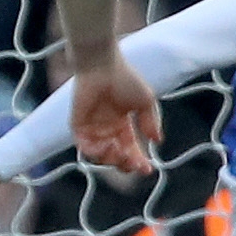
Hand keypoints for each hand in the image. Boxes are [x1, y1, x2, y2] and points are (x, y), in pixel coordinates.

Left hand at [71, 49, 160, 175]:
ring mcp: (92, 129)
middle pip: (116, 157)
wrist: (103, 66)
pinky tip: (108, 146)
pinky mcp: (78, 125)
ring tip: (121, 151)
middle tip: (134, 163)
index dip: (139, 161)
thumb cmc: (125, 79)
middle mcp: (106, 130)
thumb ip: (151, 122)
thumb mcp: (145, 102)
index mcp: (122, 125)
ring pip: (101, 157)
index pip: (130, 150)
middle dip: (126, 164)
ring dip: (112, 159)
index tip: (148, 169)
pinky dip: (96, 152)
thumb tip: (157, 141)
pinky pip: (85, 147)